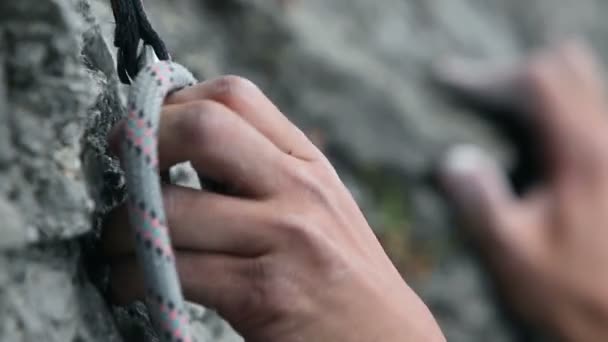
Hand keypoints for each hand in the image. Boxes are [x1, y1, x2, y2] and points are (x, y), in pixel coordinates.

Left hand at [104, 76, 444, 341]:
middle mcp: (300, 189)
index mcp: (307, 162)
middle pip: (203, 129)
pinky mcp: (266, 292)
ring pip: (172, 209)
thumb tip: (183, 149)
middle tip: (122, 169)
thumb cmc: (341, 274)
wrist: (385, 339)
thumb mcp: (316, 207)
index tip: (147, 131)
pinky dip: (133, 277)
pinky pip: (175, 270)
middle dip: (142, 143)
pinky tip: (132, 284)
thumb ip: (262, 173)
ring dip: (120, 228)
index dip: (176, 103)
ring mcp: (286, 238)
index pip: (235, 96)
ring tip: (116, 244)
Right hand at [438, 42, 607, 340]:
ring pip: (583, 87)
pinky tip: (533, 143)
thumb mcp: (513, 254)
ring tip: (498, 114)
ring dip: (537, 92)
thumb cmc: (573, 292)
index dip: (488, 75)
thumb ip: (480, 202)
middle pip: (564, 70)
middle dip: (513, 75)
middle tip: (476, 96)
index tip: (448, 81)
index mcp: (581, 156)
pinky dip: (556, 112)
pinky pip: (591, 113)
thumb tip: (454, 160)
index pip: (536, 82)